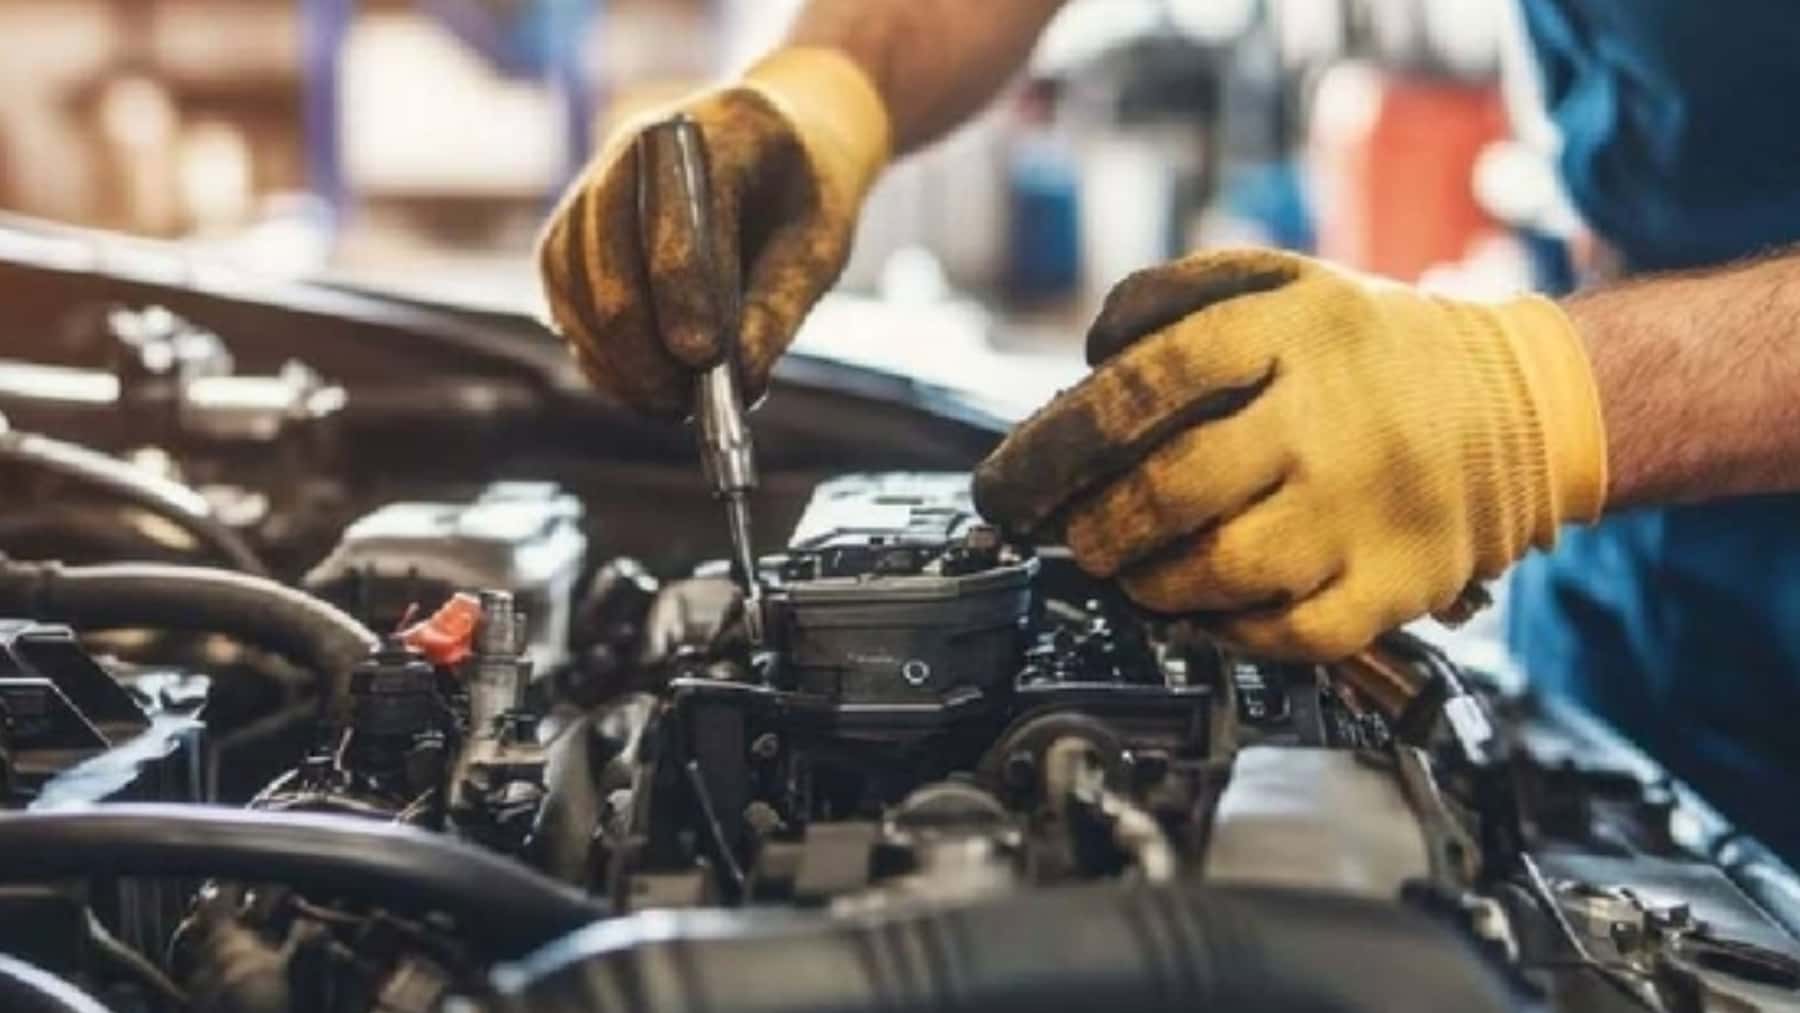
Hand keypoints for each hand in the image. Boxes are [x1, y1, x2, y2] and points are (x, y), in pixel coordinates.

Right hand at [538, 49, 889, 417]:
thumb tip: (740, 385)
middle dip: (645, 345)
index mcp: (716, 129)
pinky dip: (601, 360)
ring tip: (671, 404)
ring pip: (579, 292)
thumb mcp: (820, 248)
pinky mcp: (569, 240)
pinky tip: (640, 390)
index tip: (703, 357)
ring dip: (620, 362)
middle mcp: (634, 150)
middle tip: (686, 404)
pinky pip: (567, 308)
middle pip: (614, 260)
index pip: (680, 214)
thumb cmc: (801, 200)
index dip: (685, 289)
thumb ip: (779, 310)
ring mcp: (592, 194)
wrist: (771, 156)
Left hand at [974, 249, 1607, 659]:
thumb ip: (1172, 303)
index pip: (1145, 383)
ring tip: (1126, 569)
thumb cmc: (1370, 351)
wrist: (1522, 406)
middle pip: (1169, 488)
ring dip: (1143, 581)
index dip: (1056, 441)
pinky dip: (1219, 630)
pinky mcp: (1393, 585)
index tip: (1008, 481)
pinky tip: (1195, 609)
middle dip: (1091, 525)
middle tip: (1069, 534)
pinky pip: (1283, 633)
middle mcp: (1330, 419)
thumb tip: (1081, 365)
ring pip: (1216, 570)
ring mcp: (1365, 510)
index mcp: (1295, 331)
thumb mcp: (1283, 281)